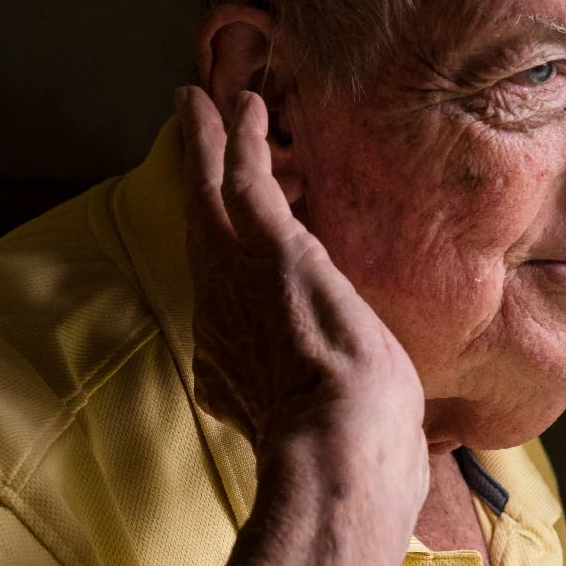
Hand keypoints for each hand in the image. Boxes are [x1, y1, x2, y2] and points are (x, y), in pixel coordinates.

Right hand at [176, 86, 428, 493]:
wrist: (339, 453)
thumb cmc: (351, 462)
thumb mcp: (329, 440)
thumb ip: (335, 426)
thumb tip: (378, 436)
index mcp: (232, 367)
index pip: (225, 304)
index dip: (225, 269)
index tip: (231, 250)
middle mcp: (221, 317)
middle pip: (200, 233)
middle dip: (194, 186)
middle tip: (188, 139)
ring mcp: (238, 279)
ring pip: (209, 195)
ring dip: (206, 145)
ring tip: (202, 102)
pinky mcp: (271, 248)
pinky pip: (242, 177)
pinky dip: (236, 138)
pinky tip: (244, 105)